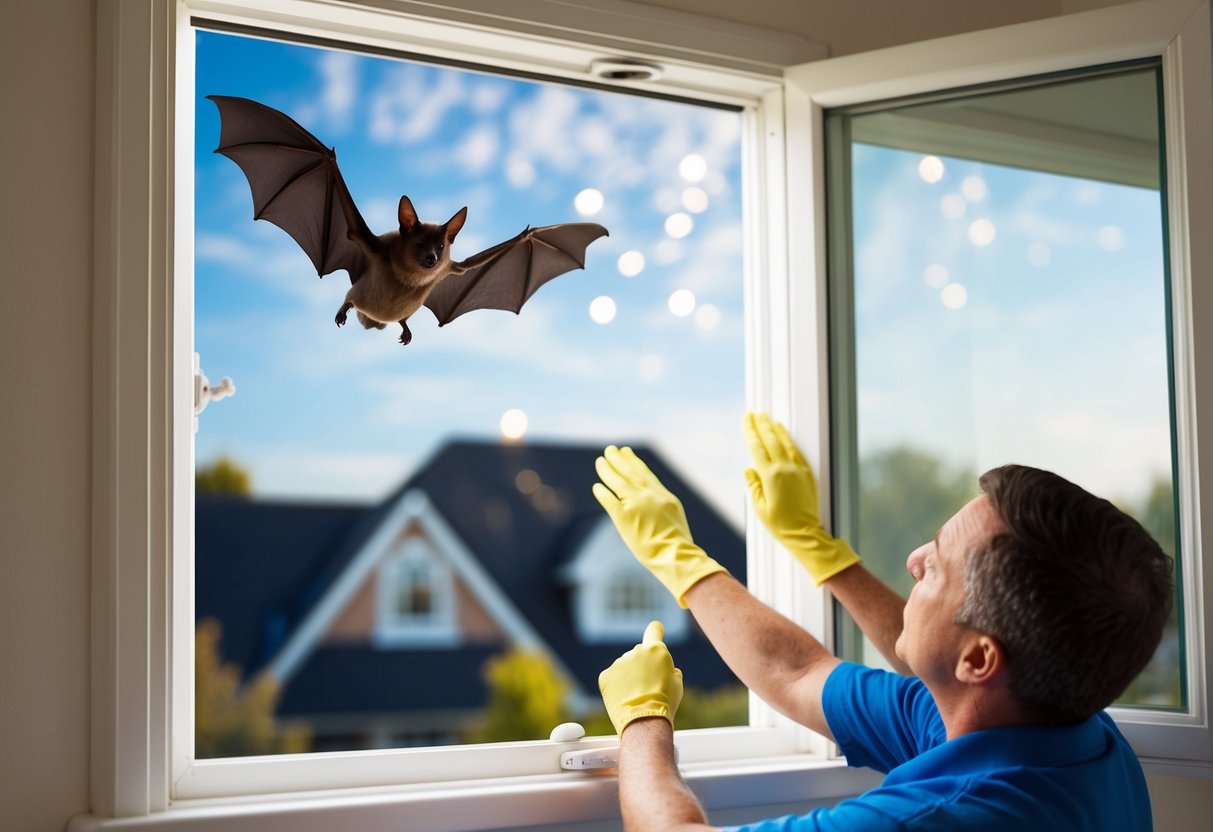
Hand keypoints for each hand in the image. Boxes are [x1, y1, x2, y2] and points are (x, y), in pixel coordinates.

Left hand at [593, 445, 727, 606]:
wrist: (676, 556)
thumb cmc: (677, 542)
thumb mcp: (673, 515)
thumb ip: (661, 503)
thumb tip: (649, 498)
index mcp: (663, 495)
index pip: (644, 474)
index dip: (633, 462)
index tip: (625, 452)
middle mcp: (649, 495)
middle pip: (630, 472)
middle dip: (618, 460)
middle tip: (610, 450)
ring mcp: (636, 504)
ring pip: (618, 481)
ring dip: (607, 469)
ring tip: (600, 461)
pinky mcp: (624, 517)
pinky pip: (609, 500)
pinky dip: (602, 492)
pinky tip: (596, 486)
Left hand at [598, 621, 683, 733]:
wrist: (645, 720)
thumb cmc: (665, 702)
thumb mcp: (677, 683)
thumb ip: (670, 670)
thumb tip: (667, 670)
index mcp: (656, 650)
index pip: (654, 631)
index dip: (656, 630)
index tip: (656, 628)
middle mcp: (636, 651)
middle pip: (639, 654)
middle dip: (643, 665)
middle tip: (648, 685)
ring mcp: (619, 662)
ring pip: (625, 667)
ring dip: (629, 676)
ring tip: (636, 696)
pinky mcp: (606, 675)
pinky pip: (612, 677)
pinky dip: (617, 686)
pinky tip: (624, 698)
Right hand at [743, 412, 859, 584]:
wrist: (804, 533)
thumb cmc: (779, 525)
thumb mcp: (759, 507)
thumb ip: (754, 485)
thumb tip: (749, 469)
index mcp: (770, 476)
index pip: (756, 447)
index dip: (750, 431)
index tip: (746, 418)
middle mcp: (784, 469)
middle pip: (770, 440)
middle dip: (761, 424)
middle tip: (755, 412)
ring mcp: (798, 470)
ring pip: (784, 443)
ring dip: (775, 428)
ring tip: (767, 417)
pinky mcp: (807, 474)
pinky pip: (797, 451)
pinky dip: (788, 440)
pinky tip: (783, 433)